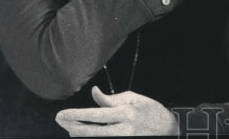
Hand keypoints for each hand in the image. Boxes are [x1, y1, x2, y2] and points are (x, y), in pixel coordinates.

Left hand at [55, 86, 177, 135]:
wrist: (168, 130)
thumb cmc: (151, 111)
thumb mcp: (133, 99)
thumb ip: (111, 99)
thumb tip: (94, 93)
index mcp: (125, 113)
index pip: (94, 116)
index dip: (74, 115)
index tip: (61, 114)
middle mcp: (122, 129)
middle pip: (89, 133)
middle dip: (71, 127)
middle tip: (60, 120)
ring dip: (78, 134)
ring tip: (70, 126)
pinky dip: (90, 138)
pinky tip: (84, 133)